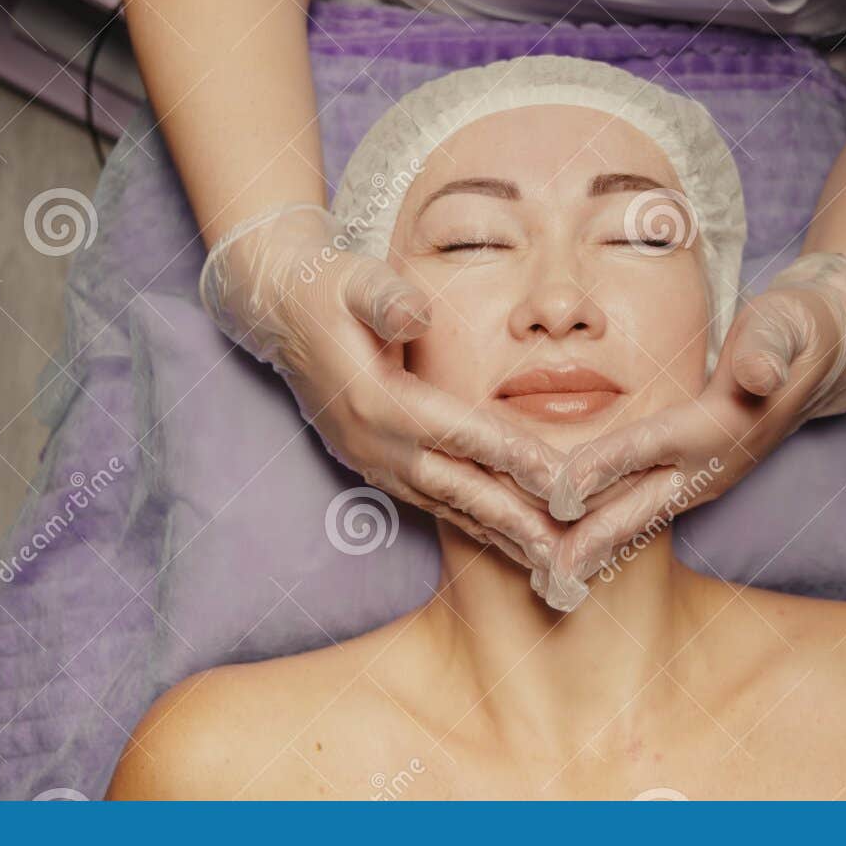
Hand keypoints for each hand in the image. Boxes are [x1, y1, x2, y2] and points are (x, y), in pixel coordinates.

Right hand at [200, 203, 569, 570]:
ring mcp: (371, 462)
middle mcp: (374, 444)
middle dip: (516, 523)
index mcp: (378, 402)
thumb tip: (418, 315)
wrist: (279, 313)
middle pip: (460, 489)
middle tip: (566, 555)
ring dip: (499, 536)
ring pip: (448, 507)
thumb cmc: (329, 290)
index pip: (462, 434)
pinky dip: (473, 525)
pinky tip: (506, 541)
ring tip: (547, 564)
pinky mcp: (372, 467)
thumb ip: (388, 300)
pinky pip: (432, 503)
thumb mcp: (357, 281)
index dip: (515, 458)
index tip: (562, 484)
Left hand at [536, 252, 845, 609]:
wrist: (821, 357)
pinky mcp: (690, 481)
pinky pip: (638, 510)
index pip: (650, 446)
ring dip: (593, 547)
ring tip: (549, 578)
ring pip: (635, 517)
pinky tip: (575, 550)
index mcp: (719, 426)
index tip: (564, 493)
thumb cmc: (791, 333)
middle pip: (638, 506)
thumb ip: (769, 349)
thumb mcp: (783, 327)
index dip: (606, 466)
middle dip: (592, 542)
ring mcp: (700, 480)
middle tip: (550, 578)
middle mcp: (708, 466)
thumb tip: (759, 375)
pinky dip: (604, 531)